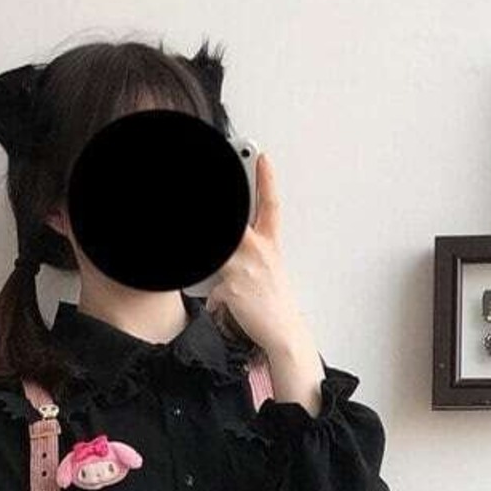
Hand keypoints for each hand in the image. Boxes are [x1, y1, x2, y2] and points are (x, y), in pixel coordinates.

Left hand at [205, 150, 319, 384]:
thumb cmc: (274, 305)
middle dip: (226, 209)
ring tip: (225, 263)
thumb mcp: (267, 273)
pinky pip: (213, 288)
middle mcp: (259, 253)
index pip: (271, 205)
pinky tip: (225, 307)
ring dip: (216, 258)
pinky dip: (216, 301)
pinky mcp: (233, 288)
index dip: (267, 179)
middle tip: (207, 180)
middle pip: (236, 224)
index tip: (262, 157)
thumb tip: (224, 262)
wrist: (282, 333)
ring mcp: (245, 269)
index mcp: (271, 246)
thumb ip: (245, 258)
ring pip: (220, 253)